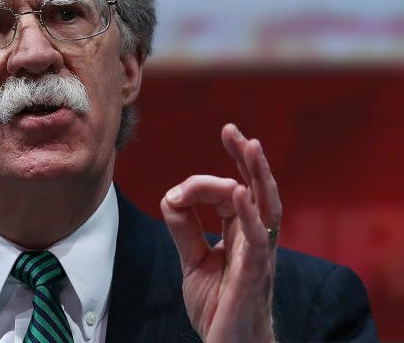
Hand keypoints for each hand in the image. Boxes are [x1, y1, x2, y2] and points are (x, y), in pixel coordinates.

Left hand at [160, 123, 281, 342]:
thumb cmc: (218, 307)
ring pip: (267, 209)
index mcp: (242, 235)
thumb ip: (184, 228)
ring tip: (251, 146)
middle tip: (234, 131)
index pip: (232, 193)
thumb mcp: (193, 260)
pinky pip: (257, 243)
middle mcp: (256, 240)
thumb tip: (171, 195)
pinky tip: (239, 194)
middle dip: (247, 159)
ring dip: (259, 176)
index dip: (213, 177)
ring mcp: (259, 257)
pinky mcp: (253, 277)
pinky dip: (250, 216)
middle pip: (258, 191)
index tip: (193, 174)